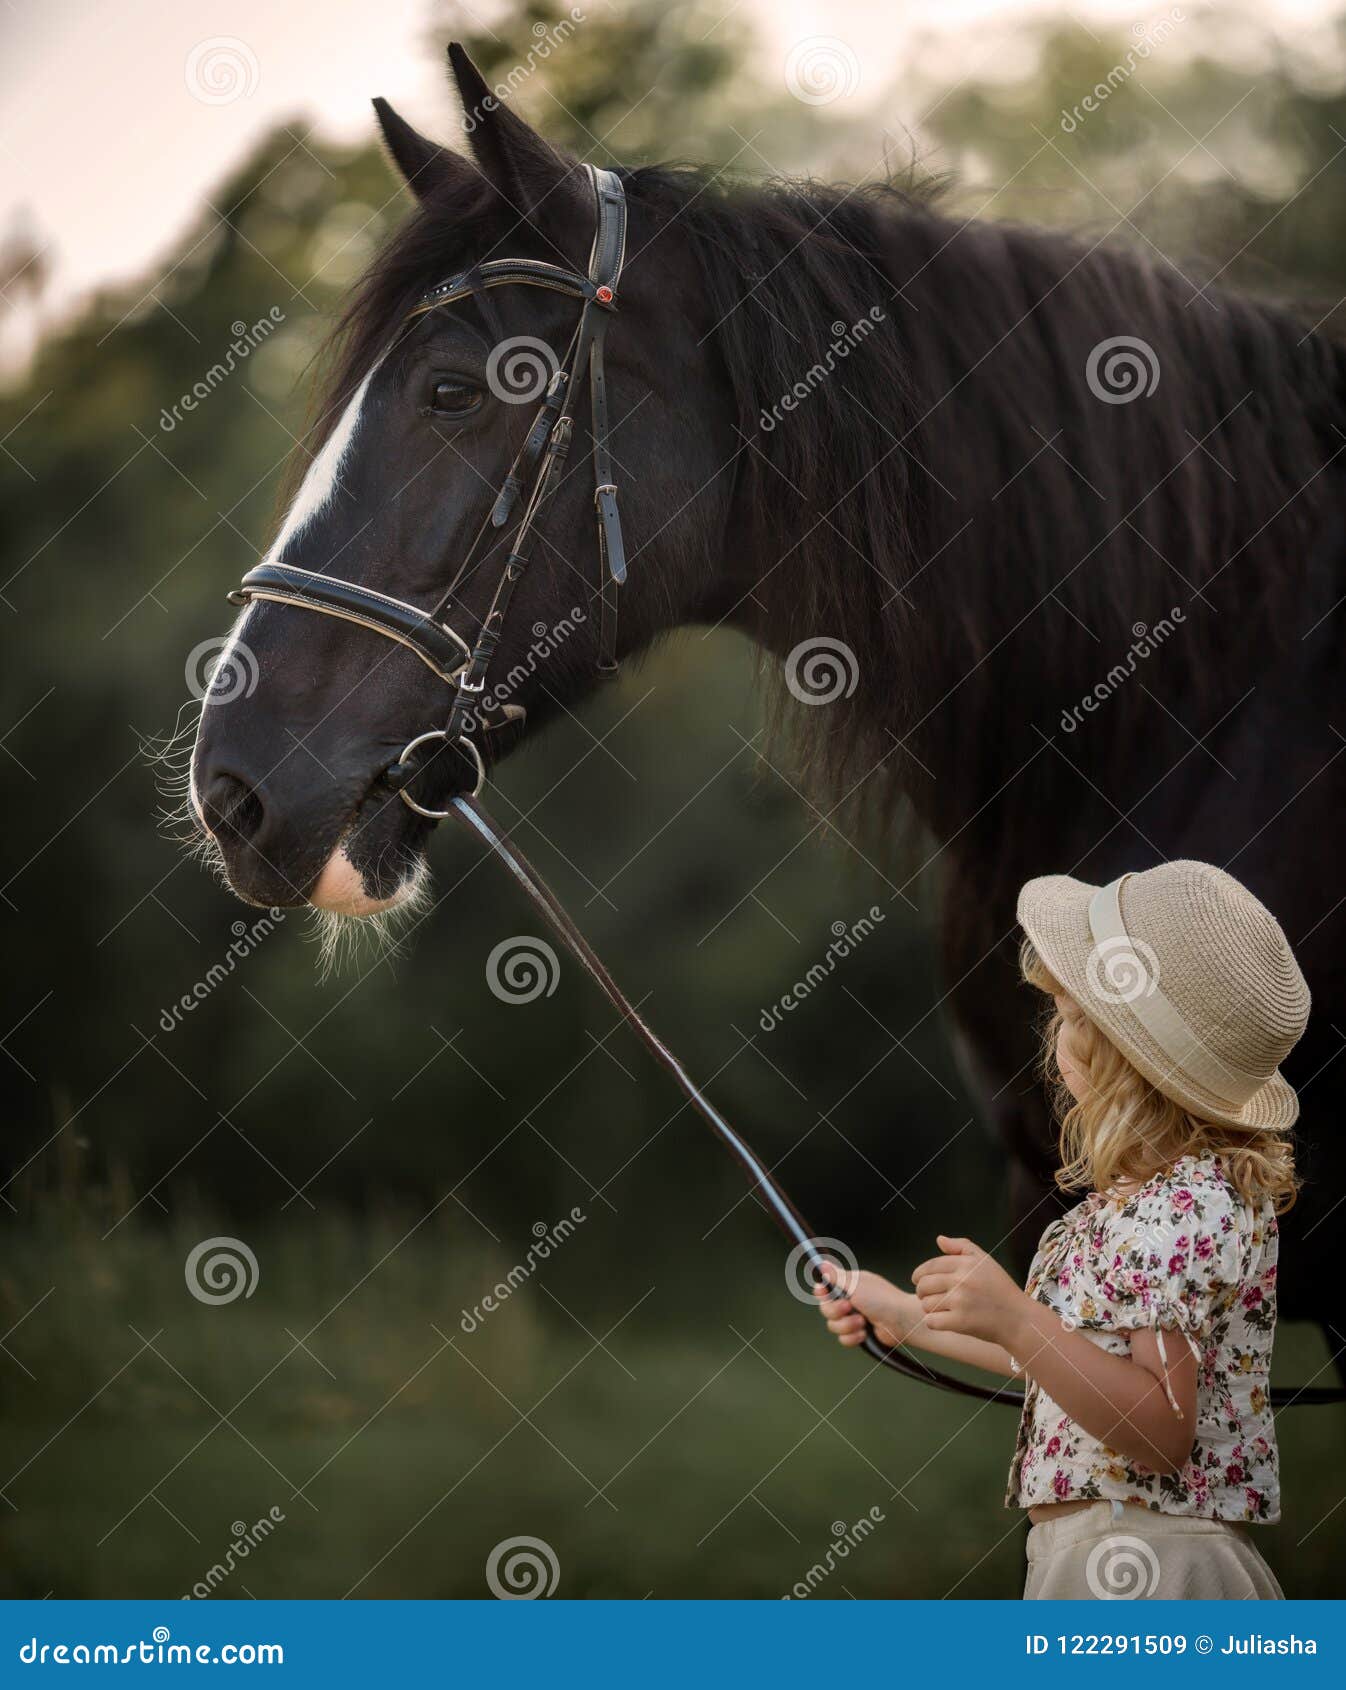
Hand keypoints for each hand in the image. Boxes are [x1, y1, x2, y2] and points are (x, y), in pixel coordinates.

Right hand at [811, 1259, 918, 1349]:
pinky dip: (852, 1337)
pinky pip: (843, 1339)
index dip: (821, 1292)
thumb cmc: (882, 1299)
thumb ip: (837, 1276)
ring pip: (833, 1326)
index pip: (824, 1288)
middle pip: (825, 1309)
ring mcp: (853, 1318)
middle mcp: (848, 1301)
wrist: (902, 1321)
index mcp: (847, 1286)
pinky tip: (864, 1334)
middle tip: (849, 1307)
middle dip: (836, 1311)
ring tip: (862, 1323)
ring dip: (846, 1325)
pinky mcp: (858, 1333)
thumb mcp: (857, 1284)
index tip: (823, 1292)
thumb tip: (822, 1264)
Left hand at [911, 1235, 1026, 1346]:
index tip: (918, 1281)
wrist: (1018, 1319)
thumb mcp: (985, 1260)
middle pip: (923, 1285)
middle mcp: (961, 1280)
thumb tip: (939, 1239)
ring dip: (929, 1308)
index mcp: (965, 1263)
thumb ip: (961, 1246)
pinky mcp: (960, 1322)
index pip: (930, 1266)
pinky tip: (943, 1320)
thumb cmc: (1000, 1288)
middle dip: (921, 1292)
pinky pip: (931, 1321)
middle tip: (927, 1296)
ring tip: (940, 1308)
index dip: (919, 1274)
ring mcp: (960, 1301)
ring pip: (926, 1304)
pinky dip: (934, 1322)